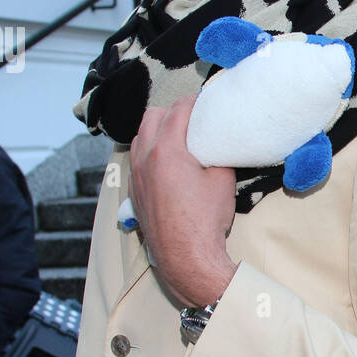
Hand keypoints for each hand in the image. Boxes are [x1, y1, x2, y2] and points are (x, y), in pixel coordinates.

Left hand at [129, 96, 237, 307]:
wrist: (186, 256)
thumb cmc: (205, 220)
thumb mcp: (222, 180)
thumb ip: (217, 154)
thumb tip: (215, 146)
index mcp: (167, 150)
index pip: (178, 110)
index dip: (194, 101)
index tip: (206, 101)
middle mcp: (145, 158)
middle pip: (152, 116)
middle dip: (172, 111)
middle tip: (193, 118)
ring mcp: (136, 175)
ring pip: (140, 136)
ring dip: (157, 130)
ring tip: (178, 137)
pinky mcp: (134, 191)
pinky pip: (137, 158)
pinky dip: (149, 151)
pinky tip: (166, 161)